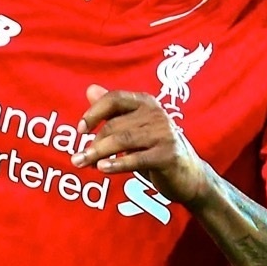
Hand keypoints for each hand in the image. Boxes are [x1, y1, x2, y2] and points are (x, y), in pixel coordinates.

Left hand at [71, 84, 216, 206]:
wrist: (189, 176)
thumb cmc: (156, 149)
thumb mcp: (134, 128)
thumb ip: (113, 110)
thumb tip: (90, 89)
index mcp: (146, 102)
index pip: (115, 99)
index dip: (94, 112)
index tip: (79, 130)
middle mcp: (156, 113)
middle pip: (115, 124)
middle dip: (93, 142)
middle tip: (77, 158)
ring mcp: (164, 133)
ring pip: (122, 140)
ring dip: (99, 153)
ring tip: (82, 164)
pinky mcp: (168, 155)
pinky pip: (137, 158)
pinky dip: (117, 163)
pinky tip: (102, 168)